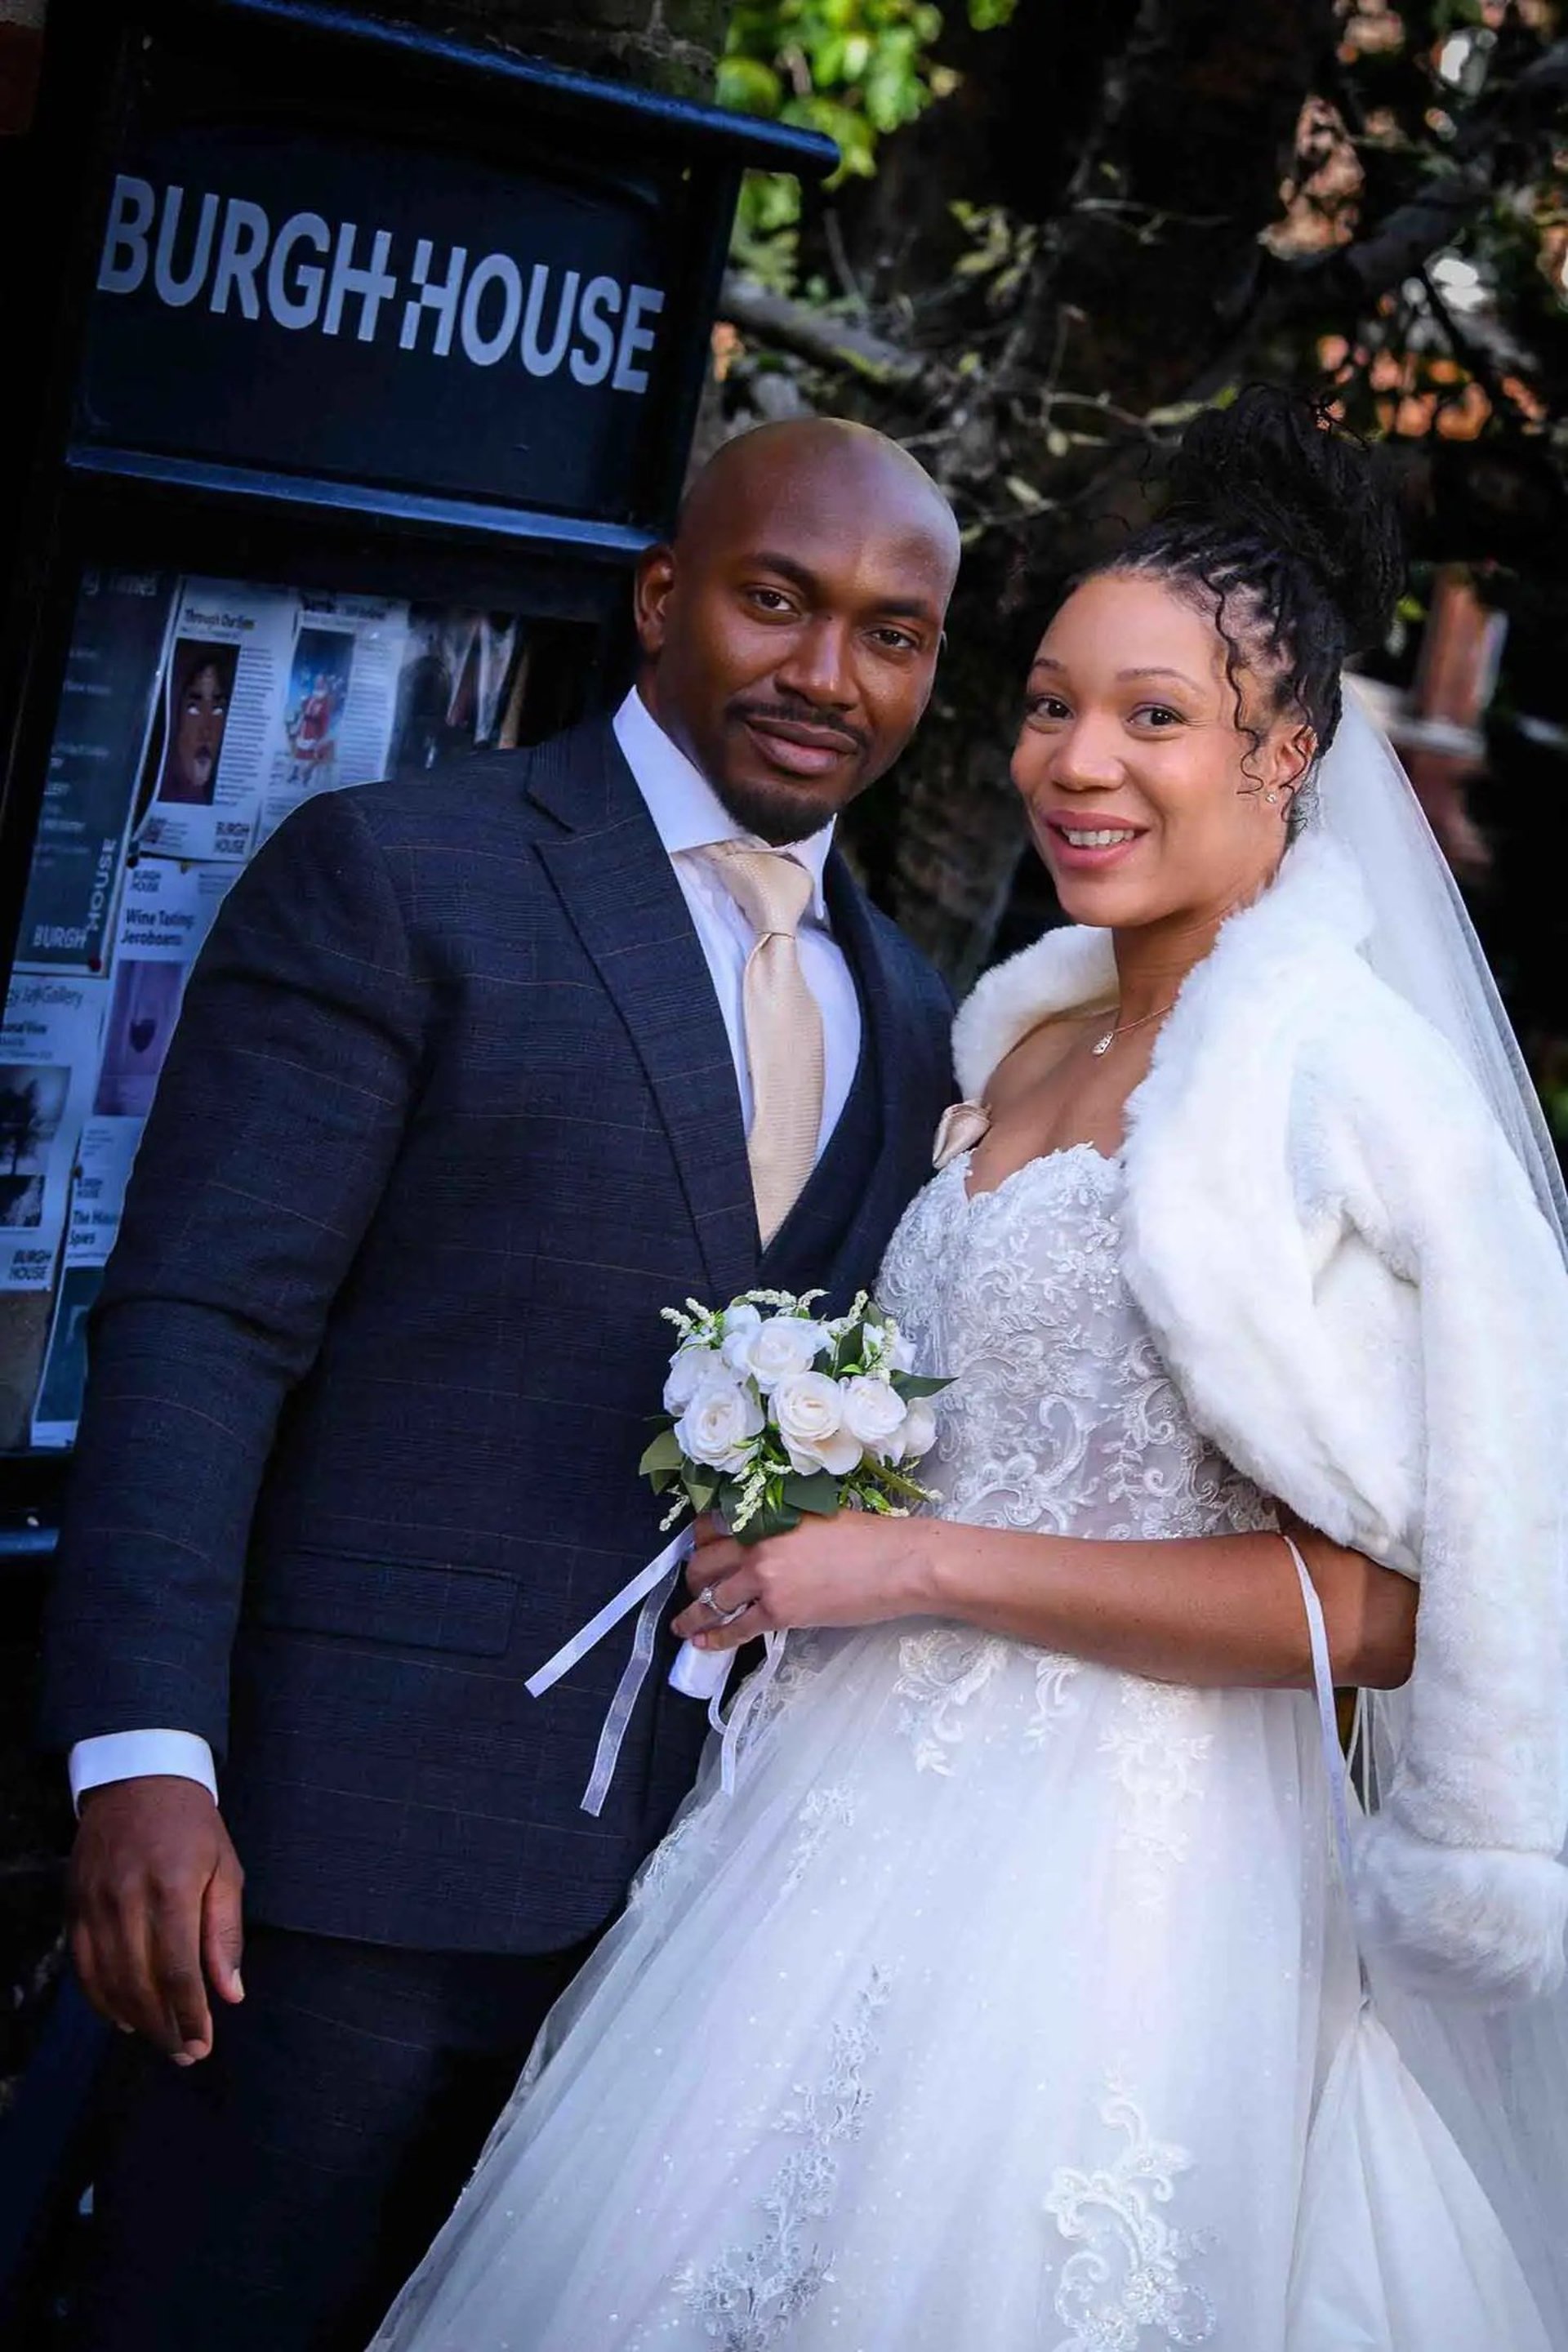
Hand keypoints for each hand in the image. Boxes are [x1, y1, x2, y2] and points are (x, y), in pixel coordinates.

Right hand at [69, 1776, 245, 2063]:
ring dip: (135, 2021)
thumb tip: (231, 1993)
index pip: (178, 1972)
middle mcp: (126, 1900)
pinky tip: (124, 2017)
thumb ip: (225, 1933)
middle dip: (165, 2028)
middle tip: (185, 2054)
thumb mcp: (226, 1869)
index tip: (202, 2044)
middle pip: (140, 1986)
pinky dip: (101, 2000)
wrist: (139, 1779)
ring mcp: (94, 1904)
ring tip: (160, 2040)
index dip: (190, 2016)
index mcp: (171, 1890)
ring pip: (109, 1982)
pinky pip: (83, 1967)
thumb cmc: (193, 1827)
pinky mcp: (74, 1906)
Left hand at [672, 1510, 932, 1650]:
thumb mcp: (815, 1515)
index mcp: (766, 1515)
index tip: (699, 1551)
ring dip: (692, 1613)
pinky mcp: (778, 1611)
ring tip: (683, 1625)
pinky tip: (702, 1643)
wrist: (898, 1564)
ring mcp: (765, 1578)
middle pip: (704, 1563)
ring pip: (711, 1597)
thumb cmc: (868, 1537)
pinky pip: (735, 1628)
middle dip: (693, 1578)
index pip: (712, 1525)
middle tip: (696, 1588)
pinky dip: (715, 1637)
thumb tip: (765, 1538)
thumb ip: (781, 1524)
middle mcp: (757, 1543)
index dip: (700, 1542)